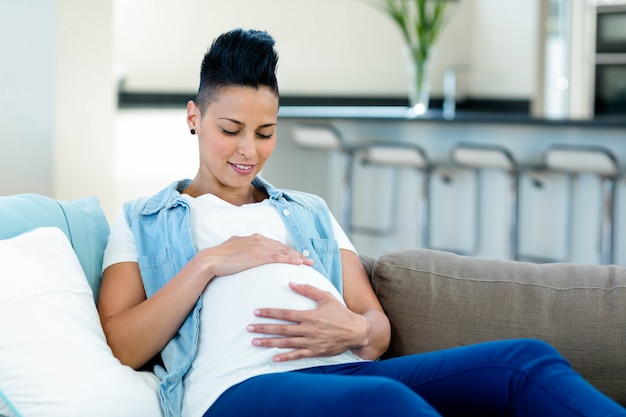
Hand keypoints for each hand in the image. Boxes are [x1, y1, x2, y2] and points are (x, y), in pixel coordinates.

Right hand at [199, 234, 313, 278]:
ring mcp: (260, 247)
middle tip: (308, 260)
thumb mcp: (233, 249)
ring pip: (284, 251)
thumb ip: (242, 249)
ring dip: (297, 257)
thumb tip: (242, 253)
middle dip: (296, 253)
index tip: (295, 255)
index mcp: (253, 238)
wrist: (211, 259)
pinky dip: (290, 259)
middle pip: (282, 247)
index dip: (286, 250)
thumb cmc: (219, 257)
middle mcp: (259, 240)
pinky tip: (299, 263)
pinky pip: (279, 257)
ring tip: (308, 263)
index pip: (274, 244)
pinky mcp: (259, 256)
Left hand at [247, 282, 369, 361]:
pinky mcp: (314, 352)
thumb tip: (291, 283)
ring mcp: (311, 342)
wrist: (356, 331)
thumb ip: (308, 290)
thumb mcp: (326, 297)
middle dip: (264, 328)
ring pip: (286, 343)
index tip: (256, 312)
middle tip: (249, 328)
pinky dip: (285, 357)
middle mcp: (308, 330)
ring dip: (269, 343)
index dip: (269, 313)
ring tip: (255, 342)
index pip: (285, 314)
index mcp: (309, 316)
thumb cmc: (341, 312)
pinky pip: (297, 355)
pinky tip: (273, 357)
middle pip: (281, 329)